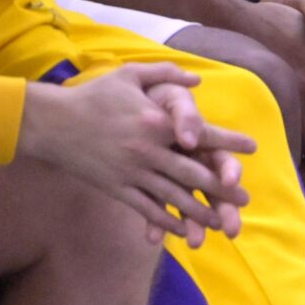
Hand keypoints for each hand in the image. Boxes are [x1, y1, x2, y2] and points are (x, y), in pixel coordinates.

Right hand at [21, 62, 256, 245]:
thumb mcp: (130, 75)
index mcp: (156, 123)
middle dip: (221, 189)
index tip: (253, 147)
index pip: (201, 134)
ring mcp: (133, 173)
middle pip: (193, 174)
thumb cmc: (93, 96)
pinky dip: (166, 221)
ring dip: (199, 212)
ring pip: (173, 197)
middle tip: (244, 199)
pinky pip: (147, 208)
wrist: (52, 123)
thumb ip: (166, 75)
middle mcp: (149, 151)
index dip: (228, 142)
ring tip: (220, 223)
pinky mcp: (118, 188)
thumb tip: (197, 79)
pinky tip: (181, 230)